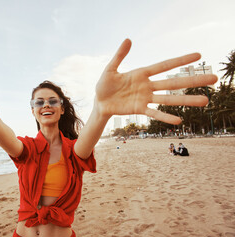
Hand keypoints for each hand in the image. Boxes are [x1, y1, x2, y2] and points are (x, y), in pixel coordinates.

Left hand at [95, 39, 217, 123]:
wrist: (99, 102)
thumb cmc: (105, 85)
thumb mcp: (111, 69)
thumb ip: (120, 56)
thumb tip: (129, 39)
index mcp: (142, 73)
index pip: (164, 65)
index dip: (180, 60)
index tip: (197, 55)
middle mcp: (147, 86)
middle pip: (173, 83)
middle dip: (192, 81)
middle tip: (213, 79)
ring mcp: (145, 99)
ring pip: (168, 99)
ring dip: (186, 100)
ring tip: (205, 101)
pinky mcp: (139, 110)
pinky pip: (154, 113)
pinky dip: (165, 116)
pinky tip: (179, 119)